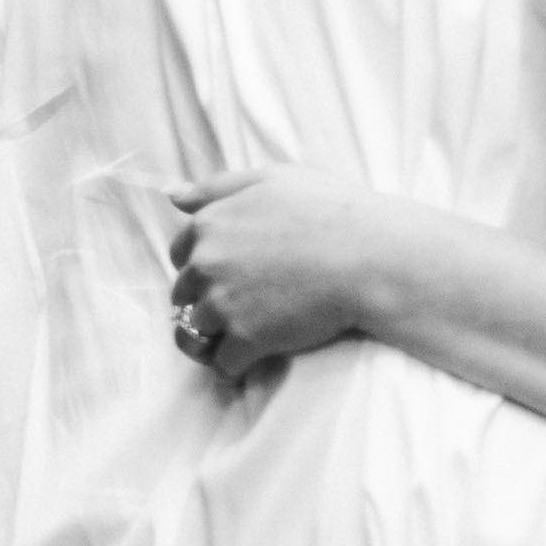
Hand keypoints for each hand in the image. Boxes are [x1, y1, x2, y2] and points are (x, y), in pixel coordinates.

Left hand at [169, 165, 403, 383]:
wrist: (371, 255)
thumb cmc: (332, 210)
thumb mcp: (273, 178)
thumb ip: (219, 186)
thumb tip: (174, 195)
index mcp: (209, 225)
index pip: (180, 253)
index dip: (201, 264)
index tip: (228, 273)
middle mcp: (207, 264)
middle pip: (184, 293)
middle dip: (205, 300)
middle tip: (242, 306)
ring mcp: (224, 304)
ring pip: (196, 330)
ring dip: (215, 336)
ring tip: (241, 339)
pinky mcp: (247, 338)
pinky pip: (224, 363)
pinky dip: (234, 366)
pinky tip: (253, 360)